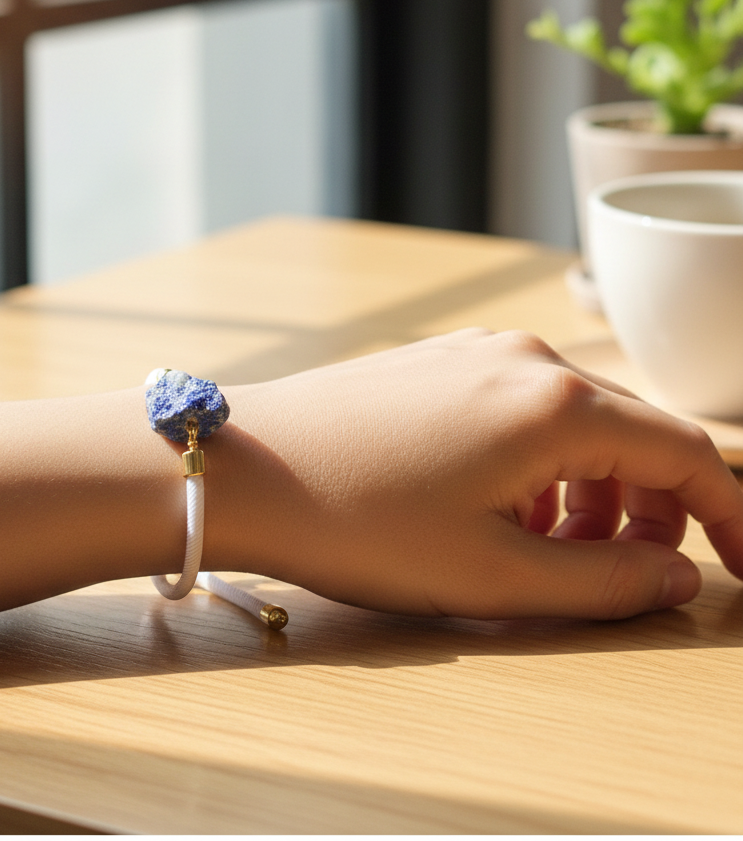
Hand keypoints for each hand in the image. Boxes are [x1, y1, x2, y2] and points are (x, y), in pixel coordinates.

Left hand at [213, 329, 742, 619]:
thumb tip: (679, 576)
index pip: (688, 452)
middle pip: (632, 433)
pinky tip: (491, 509)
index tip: (741, 571)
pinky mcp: (432, 364)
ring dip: (588, 493)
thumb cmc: (358, 523)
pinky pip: (516, 410)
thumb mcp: (495, 577)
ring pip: (572, 422)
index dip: (730, 517)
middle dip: (649, 511)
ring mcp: (472, 353)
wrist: (242, 468)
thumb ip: (608, 583)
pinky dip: (535, 466)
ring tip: (548, 553)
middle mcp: (523, 358)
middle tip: (623, 577)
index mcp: (556, 403)